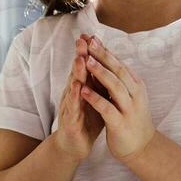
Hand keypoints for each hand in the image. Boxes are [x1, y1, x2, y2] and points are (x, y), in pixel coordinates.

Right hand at [47, 33, 105, 162]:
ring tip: (80, 59)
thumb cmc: (87, 121)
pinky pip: (73, 108)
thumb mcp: (96, 99)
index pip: (86, 67)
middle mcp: (74, 94)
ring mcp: (71, 107)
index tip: (92, 35)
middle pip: (78, 72)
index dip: (89, 52)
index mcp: (84, 88)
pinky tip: (77, 88)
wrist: (75, 145)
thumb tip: (110, 64)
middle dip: (81, 55)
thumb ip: (100, 83)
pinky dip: (75, 97)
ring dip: (76, 73)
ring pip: (74, 87)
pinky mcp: (70, 121)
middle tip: (82, 40)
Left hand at [79, 35, 156, 161]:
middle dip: (103, 56)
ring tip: (86, 61)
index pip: (119, 64)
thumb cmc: (131, 118)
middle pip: (118, 70)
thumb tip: (108, 57)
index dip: (105, 51)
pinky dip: (96, 98)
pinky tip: (84, 90)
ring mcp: (129, 109)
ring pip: (115, 87)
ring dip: (100, 73)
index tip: (91, 37)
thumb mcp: (128, 95)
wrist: (142, 148)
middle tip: (89, 42)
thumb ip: (119, 79)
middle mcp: (135, 94)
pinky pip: (107, 108)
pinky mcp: (120, 123)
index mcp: (135, 85)